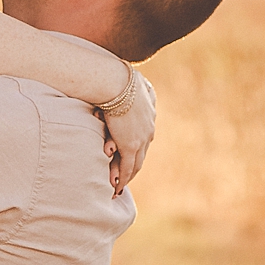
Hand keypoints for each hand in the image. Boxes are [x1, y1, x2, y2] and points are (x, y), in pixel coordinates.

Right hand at [98, 68, 155, 194]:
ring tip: (119, 187)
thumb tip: (132, 77)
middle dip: (133, 167)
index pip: (144, 137)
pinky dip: (122, 179)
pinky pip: (126, 168)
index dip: (137, 148)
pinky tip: (116, 187)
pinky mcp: (129, 145)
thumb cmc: (117, 77)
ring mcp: (140, 139)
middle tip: (125, 178)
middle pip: (142, 153)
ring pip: (135, 164)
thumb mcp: (132, 80)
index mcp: (149, 114)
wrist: (115, 82)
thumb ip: (135, 84)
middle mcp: (148, 129)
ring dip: (127, 176)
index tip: (129, 156)